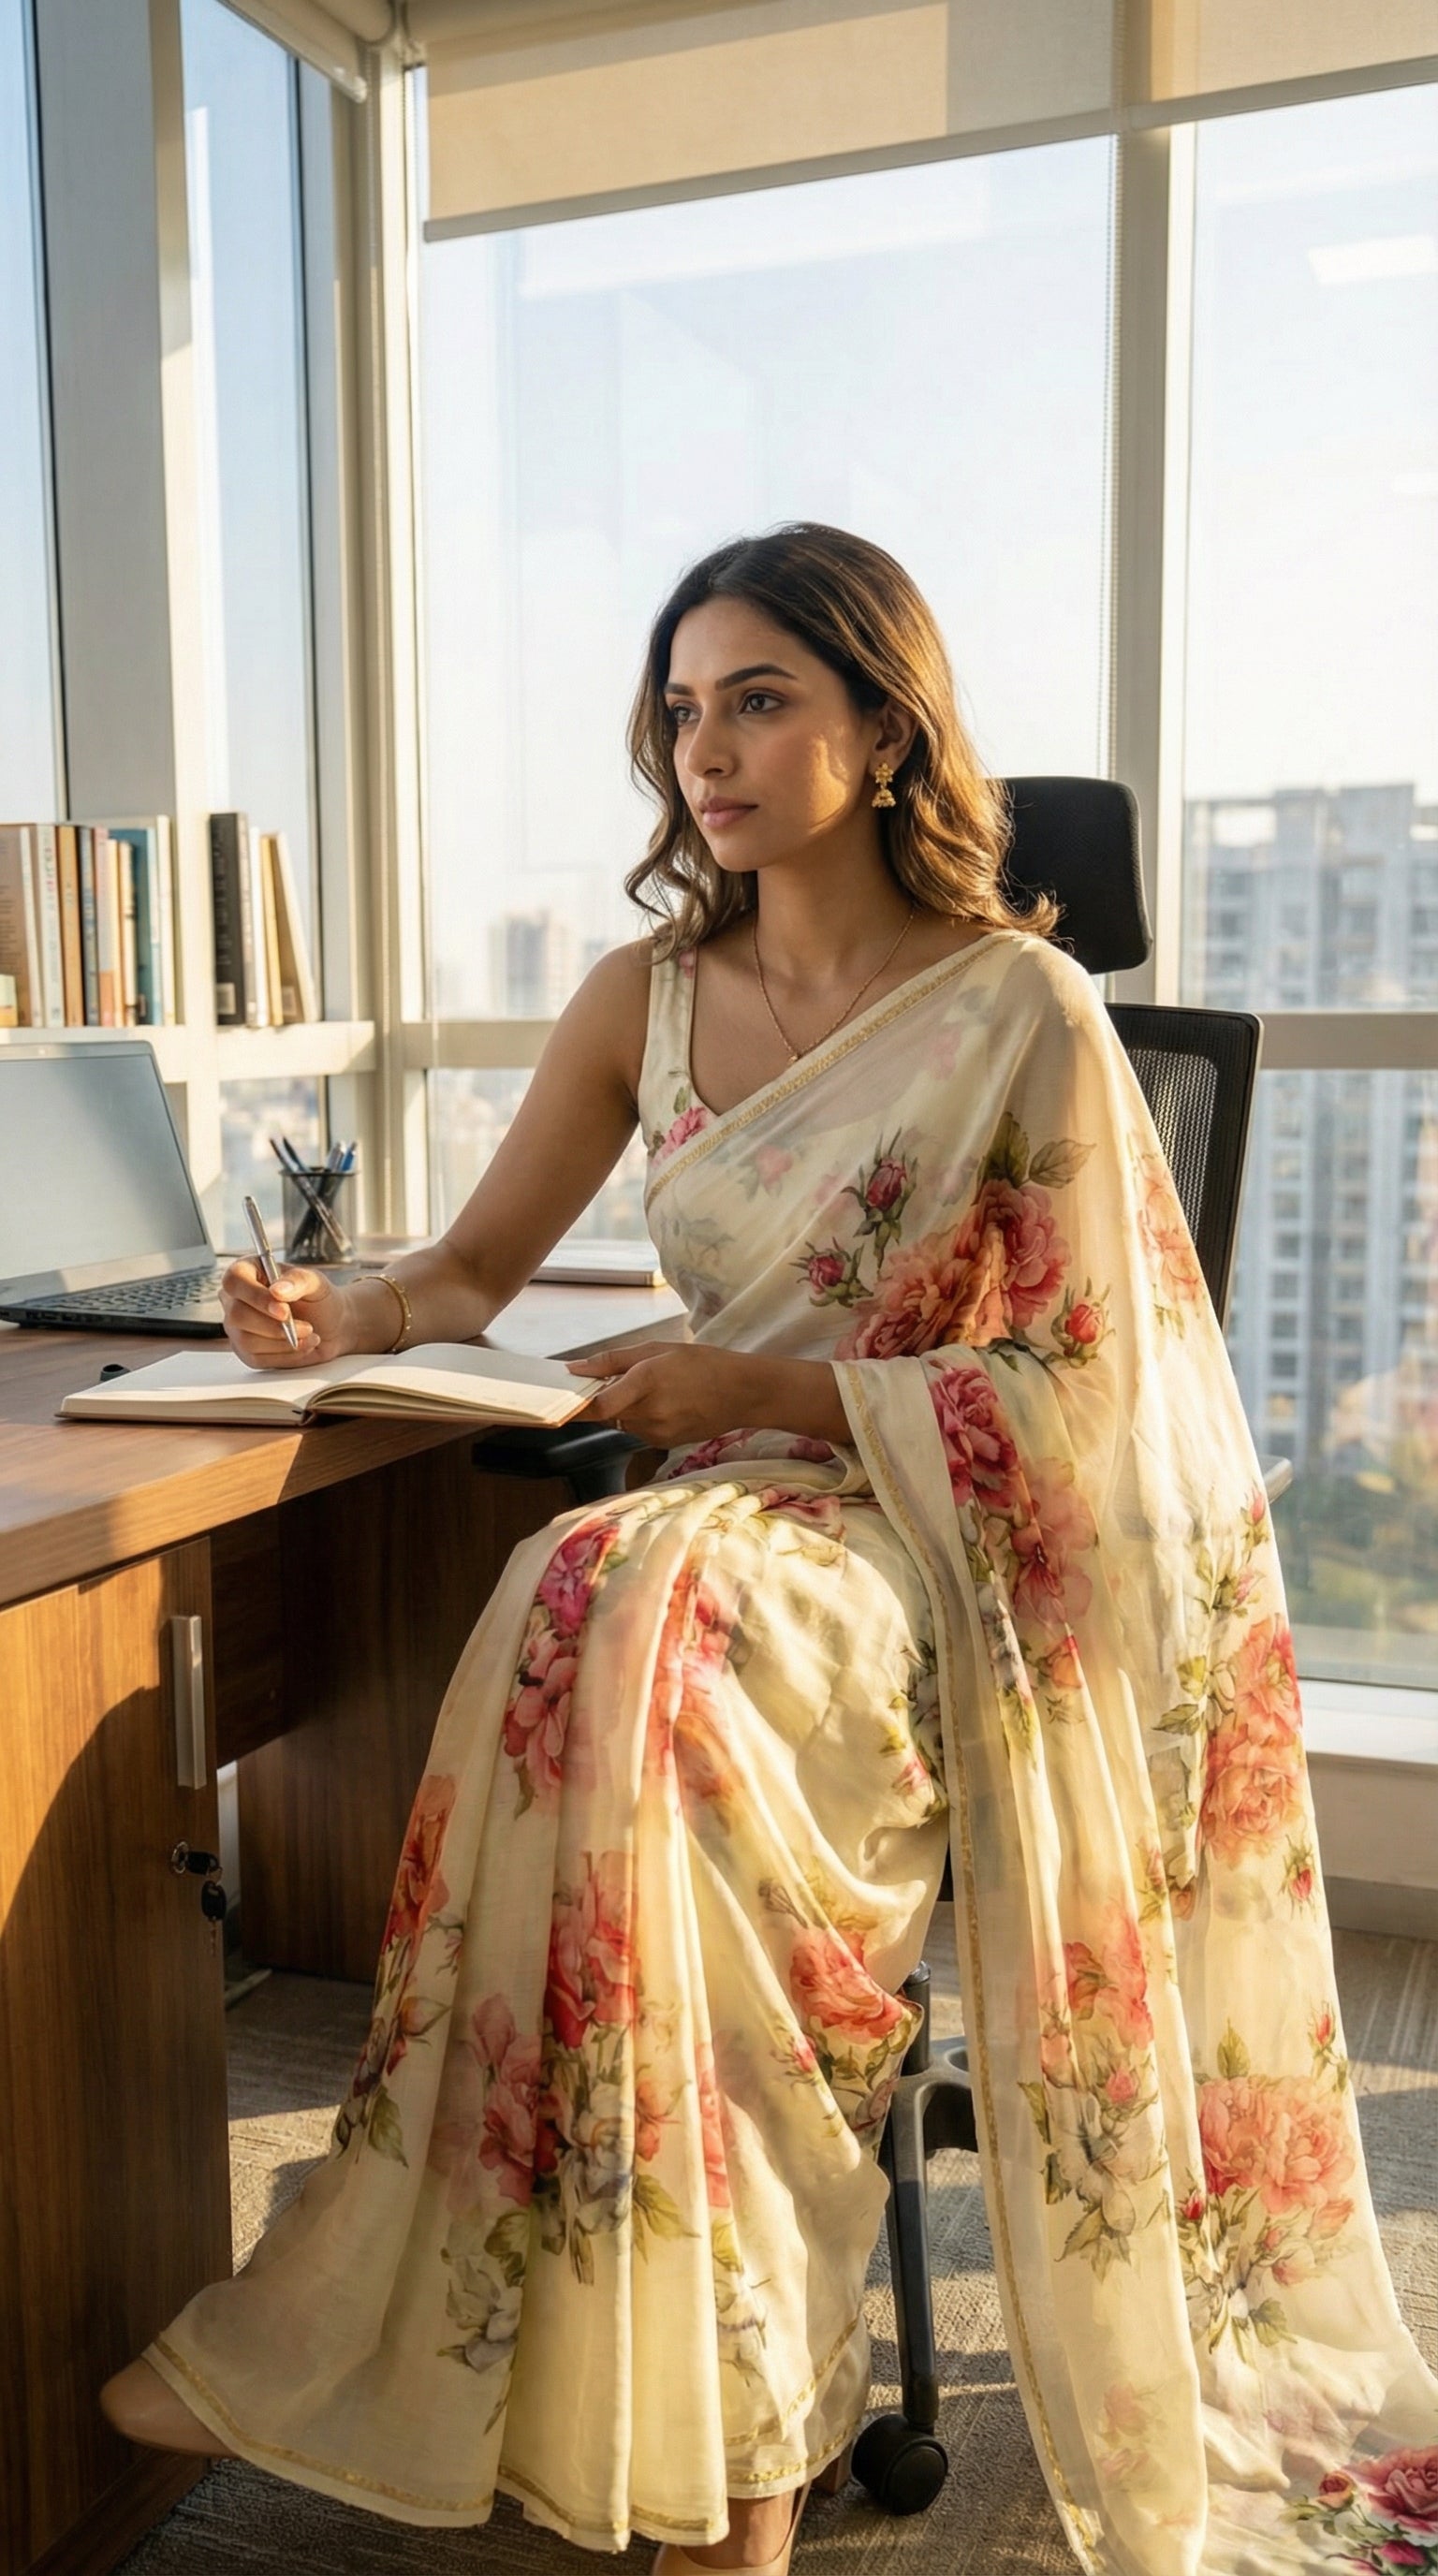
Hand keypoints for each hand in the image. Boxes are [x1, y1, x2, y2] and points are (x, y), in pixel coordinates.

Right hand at [219, 1257, 354, 1370]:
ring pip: (246, 1340)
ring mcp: (238, 1327)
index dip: (256, 1297)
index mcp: (248, 1272)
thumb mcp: (315, 1282)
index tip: (283, 1310)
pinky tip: (302, 1345)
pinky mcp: (246, 1351)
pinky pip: (256, 1358)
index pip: (234, 1280)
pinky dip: (285, 1355)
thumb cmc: (318, 1298)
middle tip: (306, 1327)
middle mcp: (236, 1299)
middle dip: (274, 1326)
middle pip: (237, 1315)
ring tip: (309, 1334)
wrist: (331, 1326)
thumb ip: (298, 1281)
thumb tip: (278, 1290)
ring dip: (283, 1341)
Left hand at [567, 1341, 760, 1449]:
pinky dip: (639, 1417)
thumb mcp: (657, 1349)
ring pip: (620, 1422)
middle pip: (605, 1413)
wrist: (742, 1393)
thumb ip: (612, 1360)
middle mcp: (650, 1413)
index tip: (560, 1400)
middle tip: (614, 1381)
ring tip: (651, 1389)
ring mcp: (657, 1433)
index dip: (575, 1405)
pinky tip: (663, 1404)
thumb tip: (574, 1368)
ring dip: (622, 1408)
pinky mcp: (663, 1444)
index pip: (599, 1406)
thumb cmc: (702, 1363)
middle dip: (602, 1399)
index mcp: (647, 1382)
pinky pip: (637, 1430)